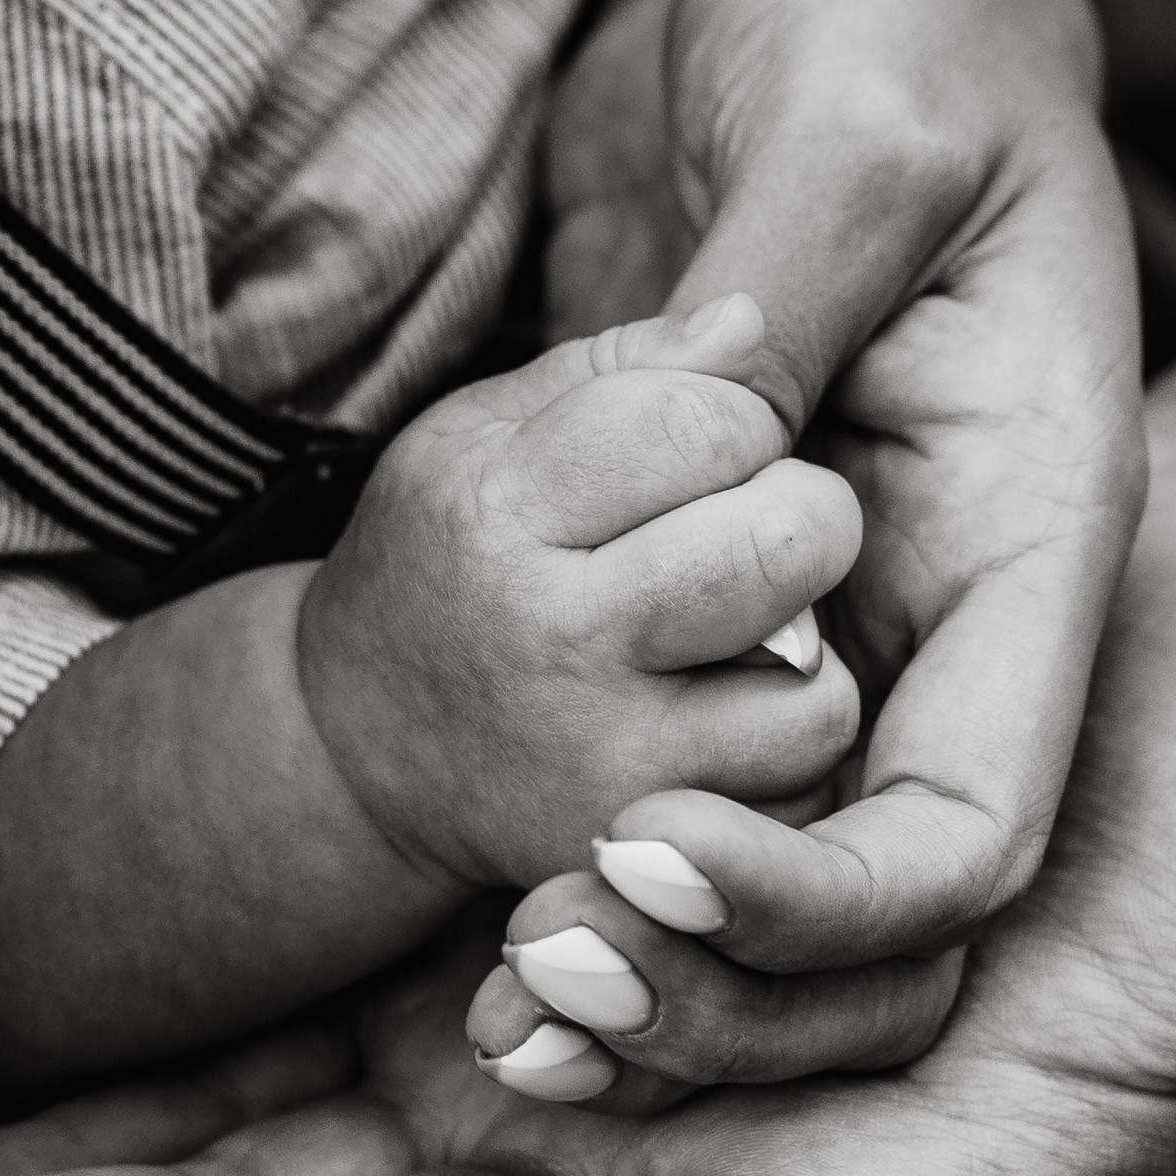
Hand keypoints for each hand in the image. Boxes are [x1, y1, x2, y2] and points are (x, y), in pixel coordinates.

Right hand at [301, 300, 860, 889]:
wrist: (357, 750)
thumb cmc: (452, 560)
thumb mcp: (489, 432)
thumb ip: (627, 367)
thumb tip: (752, 324)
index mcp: (500, 510)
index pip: (706, 421)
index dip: (739, 421)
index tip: (706, 452)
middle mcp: (552, 643)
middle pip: (789, 544)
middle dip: (803, 518)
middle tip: (754, 535)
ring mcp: (604, 765)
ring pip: (818, 691)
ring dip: (803, 657)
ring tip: (735, 643)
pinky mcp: (644, 851)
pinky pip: (794, 791)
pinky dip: (777, 751)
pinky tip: (715, 723)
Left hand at [542, 0, 1144, 967]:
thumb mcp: (858, 130)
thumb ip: (785, 315)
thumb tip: (704, 483)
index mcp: (1028, 523)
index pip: (980, 810)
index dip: (830, 895)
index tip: (647, 856)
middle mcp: (936, 595)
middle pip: (873, 889)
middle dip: (724, 972)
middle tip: (540, 970)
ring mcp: (825, 590)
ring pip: (765, 852)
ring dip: (646, 944)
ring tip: (499, 989)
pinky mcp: (705, 559)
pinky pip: (664, 746)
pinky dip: (585, 842)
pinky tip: (481, 903)